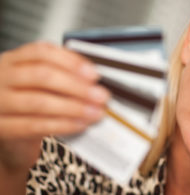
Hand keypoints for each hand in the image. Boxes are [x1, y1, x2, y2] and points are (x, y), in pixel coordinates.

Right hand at [0, 42, 109, 171]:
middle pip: (42, 75)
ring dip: (73, 107)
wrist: (8, 134)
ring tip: (95, 112)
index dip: (71, 62)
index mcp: (13, 60)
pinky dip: (62, 125)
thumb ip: (62, 76)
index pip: (41, 52)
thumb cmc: (29, 103)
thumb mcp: (41, 84)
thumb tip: (94, 80)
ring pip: (39, 102)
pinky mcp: (1, 127)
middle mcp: (1, 77)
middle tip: (101, 95)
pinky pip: (34, 126)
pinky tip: (80, 124)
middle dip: (77, 86)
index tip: (94, 74)